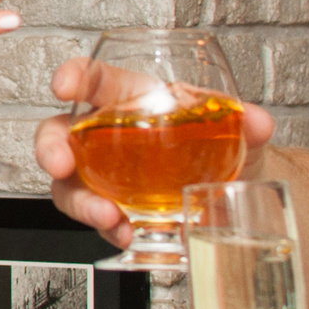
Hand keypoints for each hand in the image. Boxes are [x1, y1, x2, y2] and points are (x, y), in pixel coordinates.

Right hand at [32, 57, 275, 245]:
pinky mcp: (111, 207)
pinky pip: (96, 217)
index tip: (64, 84)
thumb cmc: (219, 145)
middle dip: (51, 148)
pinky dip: (107, 227)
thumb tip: (256, 121)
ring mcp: (103, 174)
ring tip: (107, 215)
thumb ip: (246, 123)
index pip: (98, 79)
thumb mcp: (236, 130)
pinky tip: (126, 232)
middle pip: (59, 132)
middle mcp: (105, 134)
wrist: (231, 191)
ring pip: (68, 183)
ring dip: (80, 201)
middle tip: (60, 163)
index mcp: (132, 98)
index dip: (75, 76)